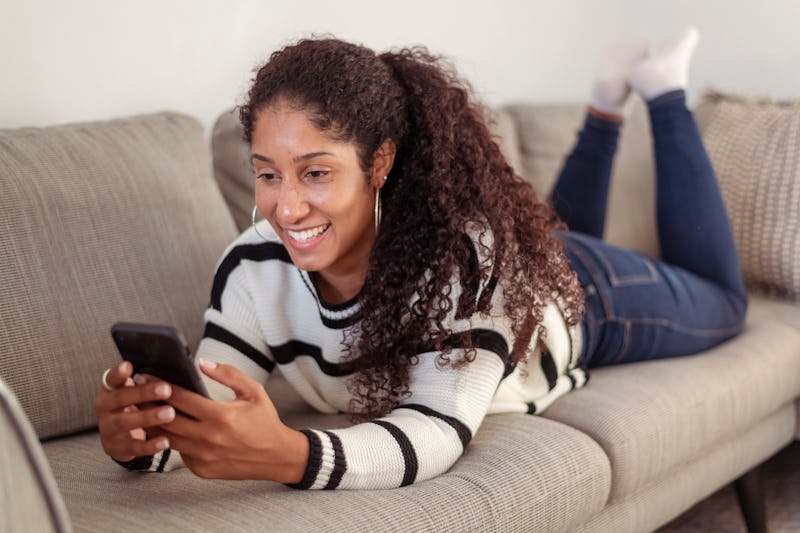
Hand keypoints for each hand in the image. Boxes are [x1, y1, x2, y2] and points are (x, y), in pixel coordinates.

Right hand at [94, 361, 175, 461]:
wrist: (117, 438)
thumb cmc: (131, 406)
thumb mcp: (132, 392)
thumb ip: (144, 381)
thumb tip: (172, 369)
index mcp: (109, 390)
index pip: (111, 379)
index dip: (118, 373)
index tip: (129, 366)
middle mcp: (104, 408)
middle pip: (120, 398)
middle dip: (144, 393)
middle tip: (166, 389)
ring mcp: (108, 428)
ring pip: (125, 422)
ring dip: (148, 417)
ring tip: (170, 413)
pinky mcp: (116, 447)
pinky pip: (133, 446)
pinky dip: (149, 445)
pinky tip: (165, 441)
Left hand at [159, 360, 308, 482]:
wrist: (277, 457)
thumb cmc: (265, 422)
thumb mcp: (253, 391)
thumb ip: (228, 374)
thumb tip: (202, 363)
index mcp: (221, 416)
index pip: (180, 398)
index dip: (160, 385)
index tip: (146, 376)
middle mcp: (209, 438)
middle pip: (167, 420)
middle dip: (150, 404)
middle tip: (139, 392)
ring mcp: (204, 457)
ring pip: (167, 439)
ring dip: (156, 424)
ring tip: (148, 411)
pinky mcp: (202, 469)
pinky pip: (180, 453)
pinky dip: (173, 441)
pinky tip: (170, 430)